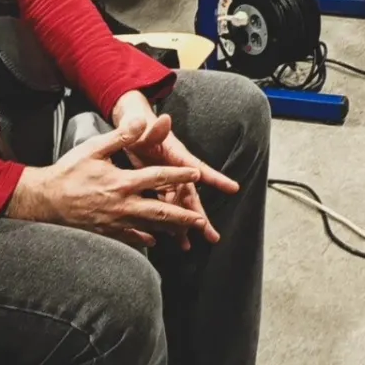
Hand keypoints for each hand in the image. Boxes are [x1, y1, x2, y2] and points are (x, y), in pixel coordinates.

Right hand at [4, 120, 206, 247]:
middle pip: (159, 211)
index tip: (197, 174)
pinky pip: (130, 238)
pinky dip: (144, 239)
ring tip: (187, 232)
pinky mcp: (106, 232)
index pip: (158, 178)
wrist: (44, 200)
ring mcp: (114, 222)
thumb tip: (141, 122)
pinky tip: (154, 240)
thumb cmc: (69, 171)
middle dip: (183, 216)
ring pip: (148, 228)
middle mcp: (122, 205)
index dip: (179, 175)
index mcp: (122, 182)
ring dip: (169, 230)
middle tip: (202, 219)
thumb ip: (121, 137)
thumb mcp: (94, 148)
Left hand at [110, 92, 236, 247]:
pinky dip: (169, 222)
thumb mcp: (145, 128)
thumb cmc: (139, 126)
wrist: (132, 128)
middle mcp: (177, 170)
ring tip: (188, 246)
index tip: (233, 188)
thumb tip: (164, 119)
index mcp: (177, 156)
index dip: (215, 178)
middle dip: (200, 217)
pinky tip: (172, 238)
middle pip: (192, 196)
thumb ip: (155, 129)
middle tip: (212, 236)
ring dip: (185, 225)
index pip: (198, 168)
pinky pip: (166, 206)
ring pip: (180, 205)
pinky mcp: (158, 186)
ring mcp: (168, 179)